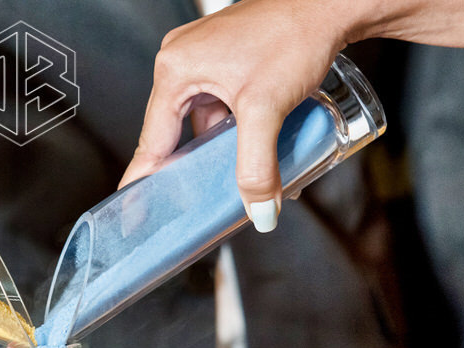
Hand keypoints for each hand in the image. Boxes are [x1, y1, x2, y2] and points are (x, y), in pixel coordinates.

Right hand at [120, 0, 345, 232]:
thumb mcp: (267, 109)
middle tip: (193, 202)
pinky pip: (219, 103)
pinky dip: (233, 128)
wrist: (330, 3)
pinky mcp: (226, 57)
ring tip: (235, 172)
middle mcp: (182, 59)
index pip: (152, 139)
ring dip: (219, 146)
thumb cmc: (295, 33)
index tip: (134, 208)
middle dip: (192, 165)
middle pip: (176, 131)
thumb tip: (258, 210)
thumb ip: (257, 166)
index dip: (145, 177)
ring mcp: (203, 56)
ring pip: (202, 120)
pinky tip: (254, 144)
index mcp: (175, 69)